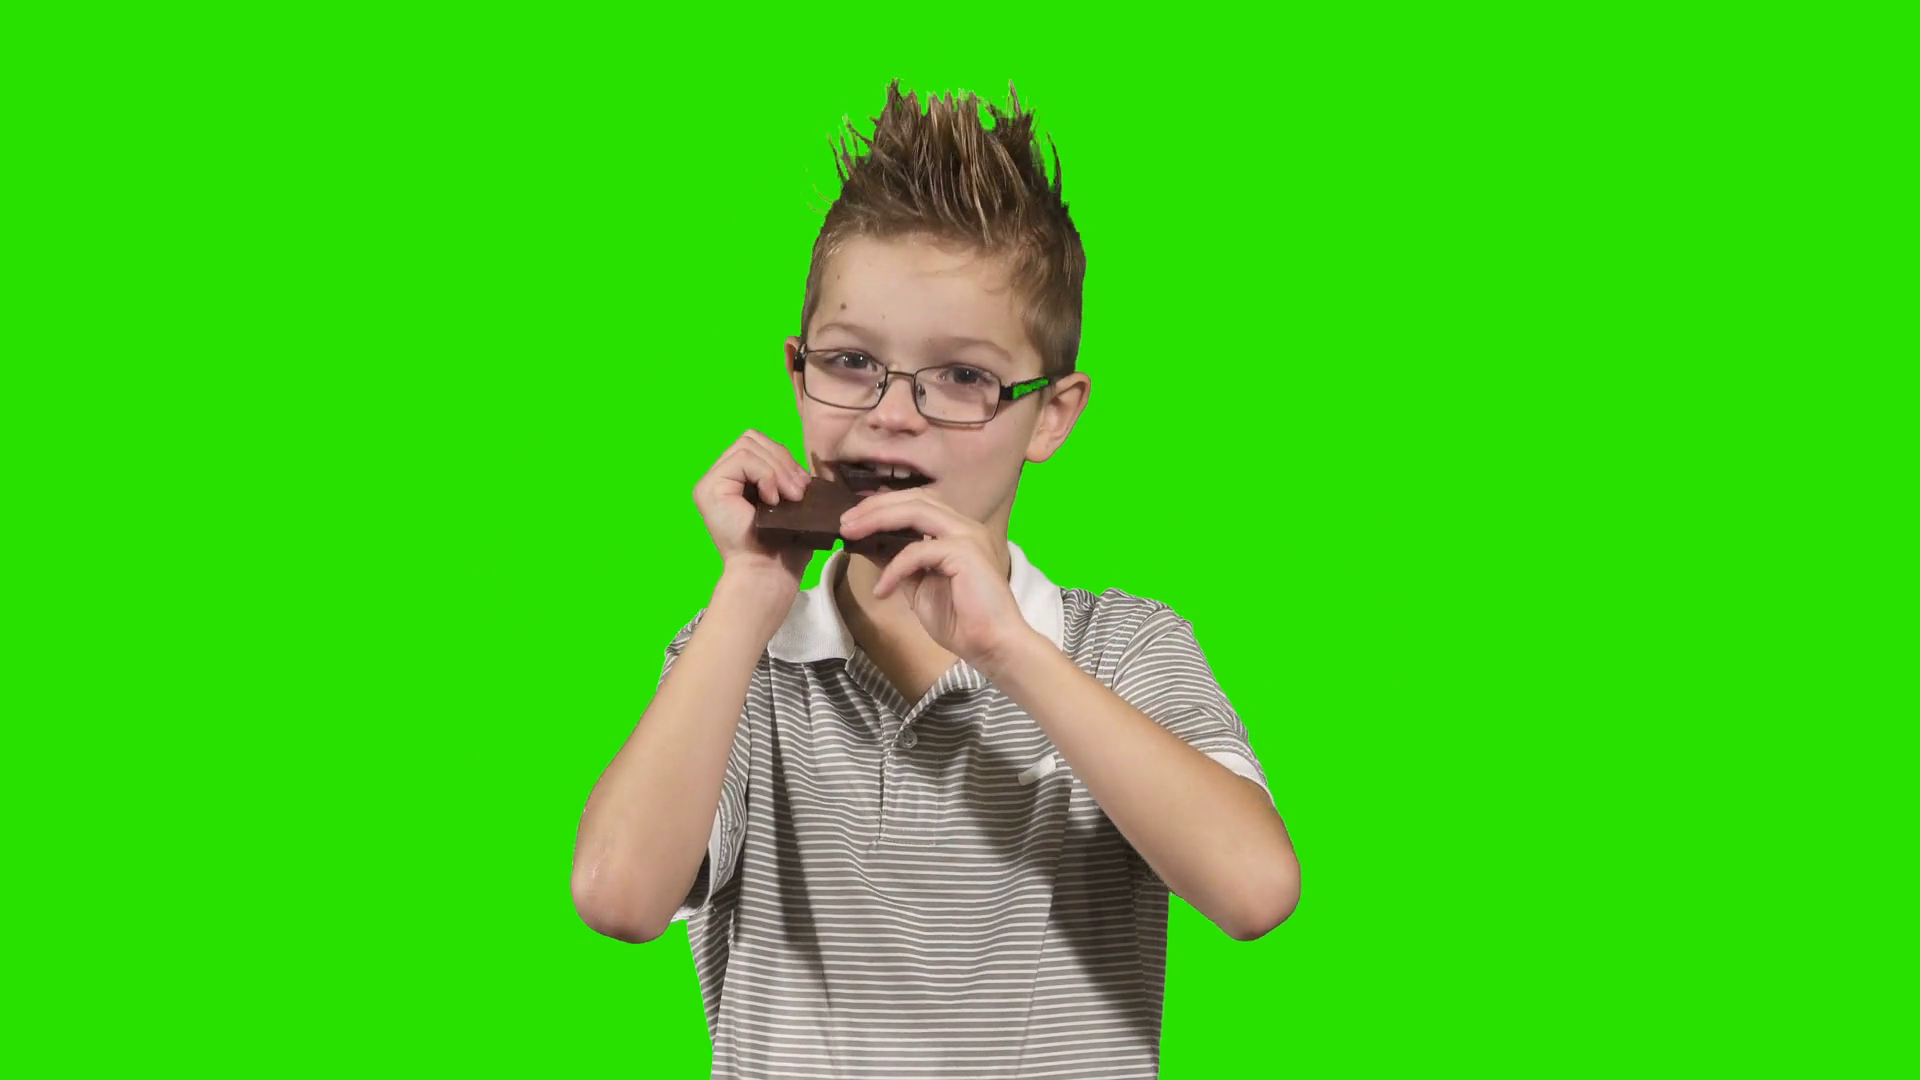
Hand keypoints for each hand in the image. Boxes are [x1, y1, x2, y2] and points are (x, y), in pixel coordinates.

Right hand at [691, 430, 814, 591]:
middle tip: (798, 491)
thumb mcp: (790, 502)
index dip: (784, 457)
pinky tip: (772, 500)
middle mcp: (720, 478)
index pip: (759, 444)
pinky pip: (743, 458)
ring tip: (789, 497)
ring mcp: (711, 482)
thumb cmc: (783, 546)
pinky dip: (765, 474)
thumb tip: (800, 464)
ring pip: (748, 445)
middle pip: (752, 438)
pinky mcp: (709, 488)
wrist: (769, 573)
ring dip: (777, 469)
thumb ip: (786, 475)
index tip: (803, 486)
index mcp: (738, 479)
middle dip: (782, 460)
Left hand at [838, 489, 1037, 668]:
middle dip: (874, 506)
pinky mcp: (965, 552)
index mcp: (956, 530)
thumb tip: (868, 546)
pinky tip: (881, 590)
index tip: (852, 517)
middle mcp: (964, 525)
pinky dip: (894, 568)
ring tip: (850, 534)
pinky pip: (918, 551)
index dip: (883, 505)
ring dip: (877, 519)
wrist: (992, 645)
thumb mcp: (918, 587)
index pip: (916, 502)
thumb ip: (899, 564)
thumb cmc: (961, 620)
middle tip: (844, 522)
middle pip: (914, 498)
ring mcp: (967, 535)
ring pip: (915, 511)